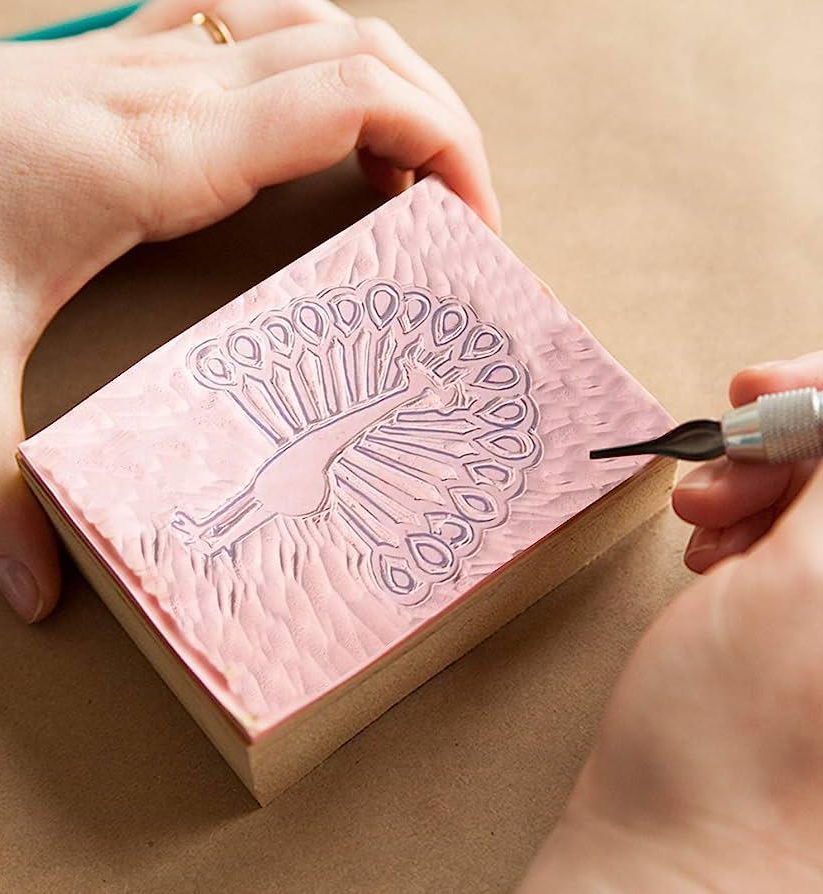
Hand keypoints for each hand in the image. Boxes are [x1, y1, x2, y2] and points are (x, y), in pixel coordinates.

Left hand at [0, 0, 498, 621]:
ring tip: (406, 170)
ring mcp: (154, 61)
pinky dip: (323, 64)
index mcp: (165, 154)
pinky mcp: (133, 62)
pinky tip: (315, 121)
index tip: (473, 223)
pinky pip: (266, 30)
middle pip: (364, 52)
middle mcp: (175, 88)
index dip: (444, 144)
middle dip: (443, 125)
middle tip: (460, 214)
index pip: (353, 97)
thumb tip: (34, 591)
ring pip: (322, 23)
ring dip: (389, 83)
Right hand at [521, 353, 822, 891]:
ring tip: (702, 521)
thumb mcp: (806, 583)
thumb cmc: (735, 736)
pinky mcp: (814, 623)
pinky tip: (710, 551)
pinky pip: (793, 536)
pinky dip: (745, 523)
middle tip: (720, 460)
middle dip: (787, 443)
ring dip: (756, 484)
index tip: (764, 393)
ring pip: (821, 497)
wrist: (679, 840)